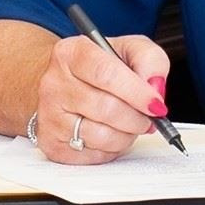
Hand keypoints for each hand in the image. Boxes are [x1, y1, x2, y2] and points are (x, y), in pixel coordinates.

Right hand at [31, 33, 170, 164]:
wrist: (64, 82)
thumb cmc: (99, 66)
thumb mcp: (128, 49)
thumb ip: (149, 59)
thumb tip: (155, 86)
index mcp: (71, 53)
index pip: (107, 74)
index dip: (137, 92)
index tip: (156, 104)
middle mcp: (54, 84)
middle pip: (106, 109)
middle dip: (137, 117)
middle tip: (150, 116)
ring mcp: (49, 117)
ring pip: (101, 136)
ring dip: (127, 134)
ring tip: (131, 123)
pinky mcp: (51, 144)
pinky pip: (94, 155)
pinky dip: (113, 148)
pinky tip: (113, 132)